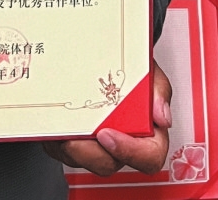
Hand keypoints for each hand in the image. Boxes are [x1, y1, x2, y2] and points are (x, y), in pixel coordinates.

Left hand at [43, 59, 171, 175]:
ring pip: (80, 159)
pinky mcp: (71, 142)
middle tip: (78, 134)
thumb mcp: (148, 69)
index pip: (148, 157)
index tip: (108, 134)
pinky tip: (56, 119)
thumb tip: (162, 117)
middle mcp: (120, 142)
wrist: (104, 55)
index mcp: (146, 132)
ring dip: (69, 144)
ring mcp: (94, 145)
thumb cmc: (130, 69)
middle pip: (108, 163)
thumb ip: (158, 89)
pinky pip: (59, 149)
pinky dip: (55, 136)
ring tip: (63, 123)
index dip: (130, 152)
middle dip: (90, 152)